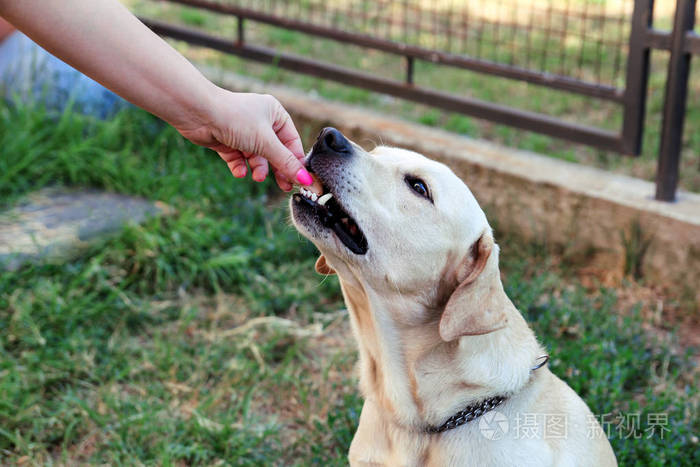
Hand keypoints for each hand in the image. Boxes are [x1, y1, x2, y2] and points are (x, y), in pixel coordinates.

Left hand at [176, 88, 310, 190]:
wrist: (198, 113)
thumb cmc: (235, 118)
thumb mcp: (266, 142)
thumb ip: (286, 162)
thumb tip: (305, 179)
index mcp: (275, 114)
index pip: (292, 142)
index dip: (296, 161)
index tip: (301, 180)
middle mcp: (261, 121)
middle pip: (275, 152)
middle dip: (278, 169)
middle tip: (284, 187)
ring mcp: (243, 132)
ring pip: (257, 157)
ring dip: (258, 169)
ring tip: (256, 177)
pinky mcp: (227, 141)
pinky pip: (239, 159)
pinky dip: (240, 167)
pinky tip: (239, 172)